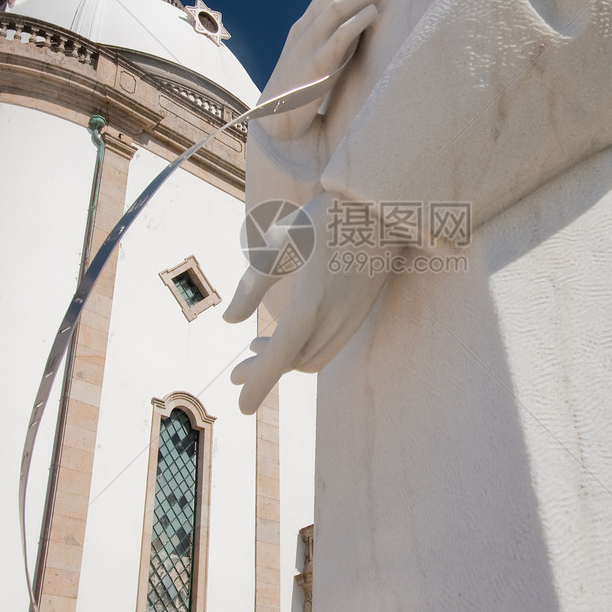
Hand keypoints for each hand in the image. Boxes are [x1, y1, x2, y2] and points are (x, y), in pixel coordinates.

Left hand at [223, 192, 389, 412]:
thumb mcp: (279, 244)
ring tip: (257, 347)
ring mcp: (351, 317)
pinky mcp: (361, 310)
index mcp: (309, 306)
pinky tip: (292, 331)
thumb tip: (230, 321)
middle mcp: (333, 320)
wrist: (382, 204)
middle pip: (294, 363)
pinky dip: (305, 349)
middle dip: (264, 372)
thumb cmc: (325, 217)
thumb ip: (252, 286)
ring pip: (313, 357)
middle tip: (236, 372)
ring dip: (285, 360)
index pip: (277, 359)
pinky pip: (330, 344)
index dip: (256, 384)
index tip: (240, 406)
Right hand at [259, 0, 393, 140]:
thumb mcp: (316, 60)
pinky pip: (336, 39)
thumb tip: (363, 27)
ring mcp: (306, 49)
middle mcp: (302, 32)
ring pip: (335, 10)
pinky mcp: (314, 69)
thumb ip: (333, 43)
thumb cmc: (301, 95)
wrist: (275, 126)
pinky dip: (355, 23)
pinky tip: (373, 12)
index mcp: (302, 29)